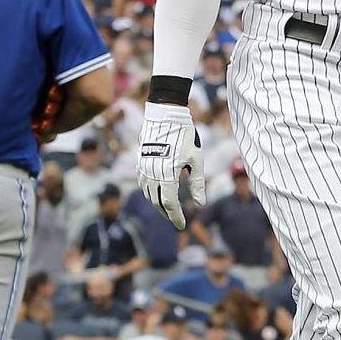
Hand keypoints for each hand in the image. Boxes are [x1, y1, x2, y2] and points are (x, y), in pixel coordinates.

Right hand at [136, 101, 199, 228]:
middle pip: (157, 202)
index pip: (169, 204)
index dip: (175, 216)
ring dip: (158, 204)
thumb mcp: (195, 159)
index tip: (182, 225)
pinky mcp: (140, 162)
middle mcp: (151, 174)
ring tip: (169, 209)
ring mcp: (143, 168)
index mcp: (166, 175)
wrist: (165, 114)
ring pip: (148, 194)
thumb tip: (200, 204)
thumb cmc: (184, 135)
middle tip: (177, 219)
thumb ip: (196, 183)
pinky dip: (150, 193)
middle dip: (167, 213)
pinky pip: (143, 184)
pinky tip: (158, 193)